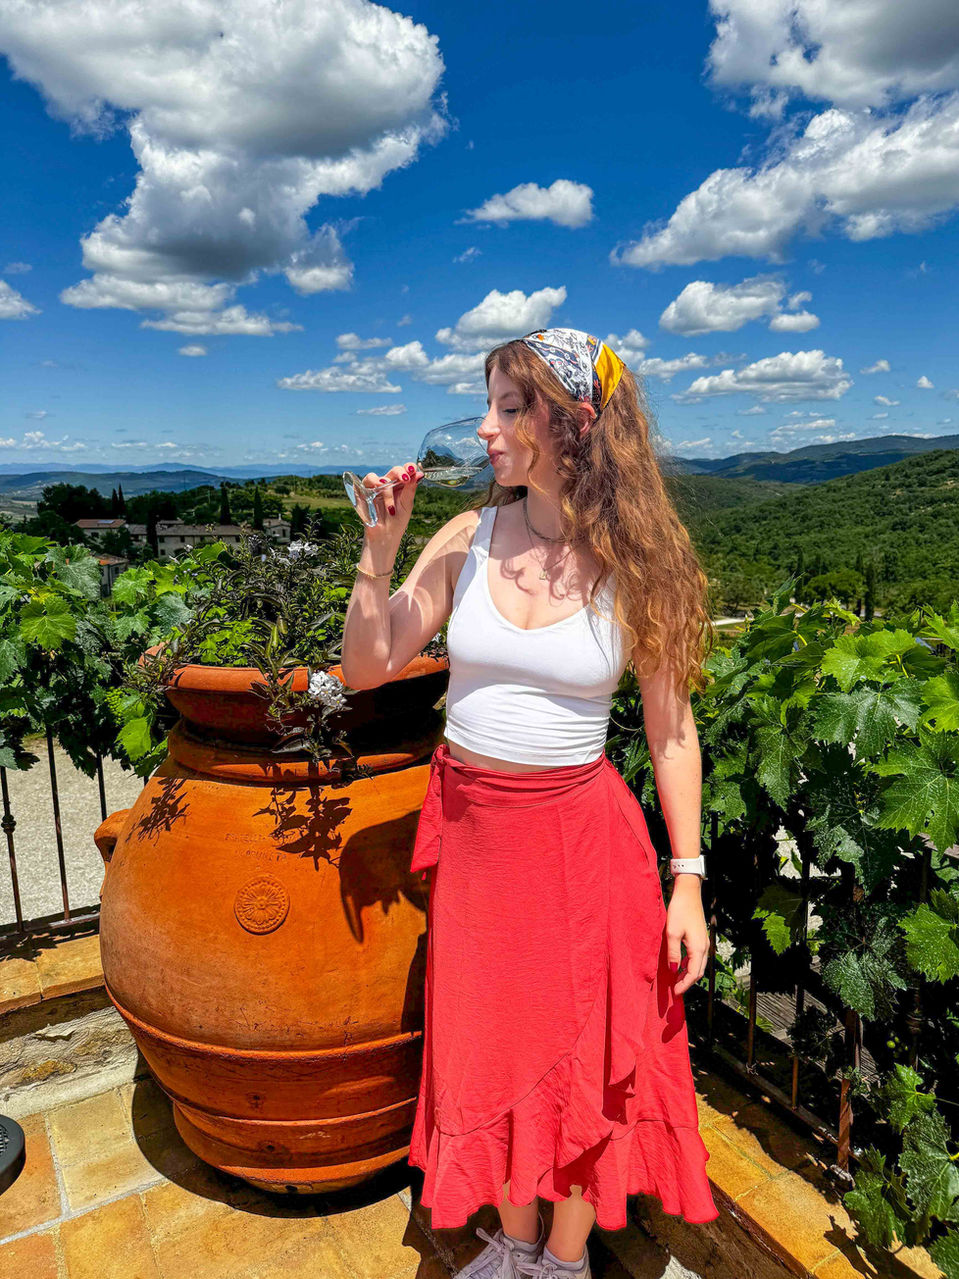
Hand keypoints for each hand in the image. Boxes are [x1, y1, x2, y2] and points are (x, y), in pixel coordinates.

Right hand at [352, 461, 423, 542]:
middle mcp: (389, 484)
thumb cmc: (397, 522)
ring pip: (379, 476)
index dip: (409, 467)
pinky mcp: (364, 492)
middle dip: (400, 473)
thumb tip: (420, 473)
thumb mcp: (407, 505)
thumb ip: (411, 489)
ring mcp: (376, 487)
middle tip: (405, 479)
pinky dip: (373, 482)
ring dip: (386, 484)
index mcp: (401, 486)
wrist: (384, 536)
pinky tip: (377, 488)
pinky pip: (367, 481)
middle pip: (394, 470)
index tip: (413, 470)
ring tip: (389, 493)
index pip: (406, 471)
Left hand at [665, 878, 708, 995]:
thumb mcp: (671, 933)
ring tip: (676, 980)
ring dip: (689, 974)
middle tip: (675, 990)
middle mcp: (704, 948)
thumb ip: (673, 953)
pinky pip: (697, 957)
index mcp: (698, 948)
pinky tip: (680, 965)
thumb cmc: (679, 911)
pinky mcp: (701, 938)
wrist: (689, 893)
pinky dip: (690, 965)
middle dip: (687, 982)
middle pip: (698, 972)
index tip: (675, 993)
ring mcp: (704, 942)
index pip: (693, 974)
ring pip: (699, 965)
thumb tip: (674, 970)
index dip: (684, 985)